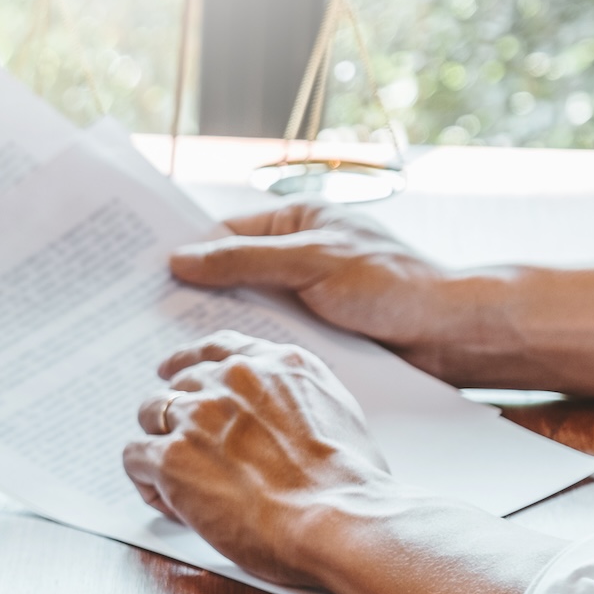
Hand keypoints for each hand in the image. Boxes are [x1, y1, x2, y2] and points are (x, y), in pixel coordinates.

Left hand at [121, 330, 393, 587]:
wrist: (340, 521)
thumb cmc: (350, 488)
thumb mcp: (337, 415)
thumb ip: (296, 401)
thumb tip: (275, 417)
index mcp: (277, 364)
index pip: (218, 349)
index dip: (189, 362)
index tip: (172, 373)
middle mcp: (233, 379)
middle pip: (180, 385)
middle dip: (180, 419)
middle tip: (190, 455)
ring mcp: (198, 415)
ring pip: (150, 413)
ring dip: (159, 445)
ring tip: (180, 484)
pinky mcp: (171, 456)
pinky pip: (135, 457)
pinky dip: (147, 481)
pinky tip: (171, 503)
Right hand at [169, 203, 480, 381]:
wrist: (454, 337)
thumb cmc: (394, 286)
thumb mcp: (311, 264)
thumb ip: (244, 261)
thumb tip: (180, 259)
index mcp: (296, 223)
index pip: (222, 233)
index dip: (182, 251)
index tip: (139, 273)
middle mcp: (296, 257)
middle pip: (227, 274)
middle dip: (190, 293)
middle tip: (140, 317)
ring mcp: (303, 298)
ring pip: (244, 311)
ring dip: (215, 328)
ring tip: (166, 347)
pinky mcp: (313, 336)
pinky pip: (265, 339)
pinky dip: (242, 351)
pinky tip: (214, 370)